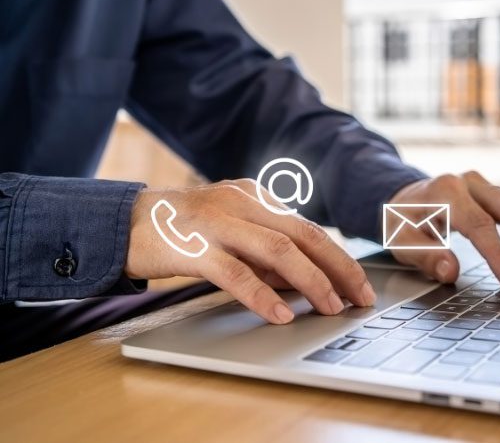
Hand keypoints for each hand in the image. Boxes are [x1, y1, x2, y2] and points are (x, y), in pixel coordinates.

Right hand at [126, 179, 375, 323]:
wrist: (126, 222)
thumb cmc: (186, 231)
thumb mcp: (233, 233)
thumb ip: (266, 252)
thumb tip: (308, 282)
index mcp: (257, 197)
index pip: (310, 229)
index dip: (340, 258)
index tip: (361, 285)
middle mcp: (243, 202)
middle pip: (305, 235)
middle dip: (339, 269)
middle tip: (359, 298)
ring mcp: (218, 222)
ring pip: (279, 250)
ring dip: (312, 282)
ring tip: (330, 308)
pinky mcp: (193, 246)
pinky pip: (236, 273)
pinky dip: (263, 295)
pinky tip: (281, 314)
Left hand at [387, 172, 499, 286]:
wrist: (402, 198)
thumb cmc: (402, 221)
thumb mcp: (401, 242)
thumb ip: (425, 256)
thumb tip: (450, 272)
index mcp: (444, 192)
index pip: (480, 224)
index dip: (499, 254)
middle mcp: (468, 182)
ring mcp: (484, 185)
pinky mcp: (494, 192)